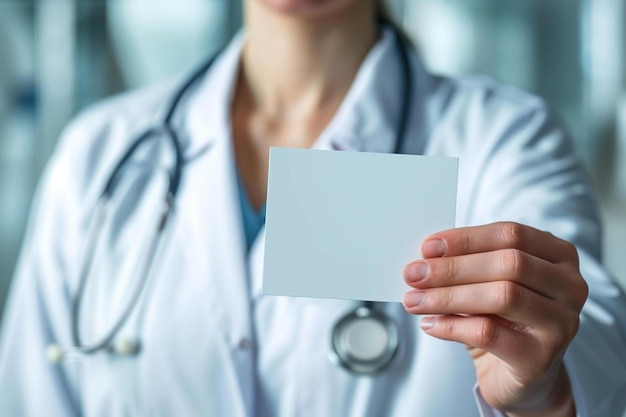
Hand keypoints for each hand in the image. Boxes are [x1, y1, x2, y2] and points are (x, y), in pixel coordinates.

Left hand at [402, 222, 587, 416]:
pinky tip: (430, 324)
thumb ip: (468, 265)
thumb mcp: (488, 283)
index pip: (511, 235)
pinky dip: (452, 326)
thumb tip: (425, 258)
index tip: (427, 247)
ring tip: (414, 300)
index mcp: (558, 255)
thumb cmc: (502, 319)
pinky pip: (490, 333)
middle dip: (453, 268)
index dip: (466, 239)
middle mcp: (570, 286)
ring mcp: (561, 323)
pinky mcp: (542, 357)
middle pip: (508, 264)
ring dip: (448, 296)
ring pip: (502, 296)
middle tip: (413, 274)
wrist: (521, 375)